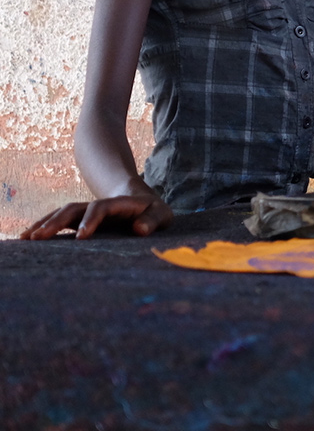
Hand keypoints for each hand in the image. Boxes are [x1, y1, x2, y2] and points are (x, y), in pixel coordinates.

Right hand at [19, 194, 173, 240]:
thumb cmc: (154, 212)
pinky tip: (26, 238)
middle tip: (40, 237)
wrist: (142, 200)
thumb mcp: (162, 214)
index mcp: (119, 204)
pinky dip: (43, 227)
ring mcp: (87, 212)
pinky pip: (58, 221)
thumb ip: (153, 220)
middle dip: (56, 221)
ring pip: (62, 214)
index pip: (101, 208)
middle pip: (74, 209)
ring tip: (26, 238)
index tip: (81, 237)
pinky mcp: (80, 220)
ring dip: (44, 223)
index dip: (90, 220)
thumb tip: (139, 230)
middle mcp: (98, 206)